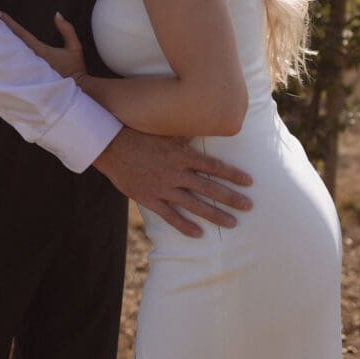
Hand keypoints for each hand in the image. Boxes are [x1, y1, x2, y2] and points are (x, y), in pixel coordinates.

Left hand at [0, 11, 86, 81]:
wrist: (75, 93)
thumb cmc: (75, 70)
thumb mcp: (75, 48)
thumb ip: (67, 30)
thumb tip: (57, 14)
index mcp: (40, 52)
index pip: (21, 34)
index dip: (9, 23)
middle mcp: (31, 61)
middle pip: (11, 44)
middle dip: (0, 32)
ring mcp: (28, 72)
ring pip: (10, 55)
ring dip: (1, 45)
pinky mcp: (27, 80)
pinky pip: (13, 67)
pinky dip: (5, 59)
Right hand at [94, 127, 252, 237]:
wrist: (110, 144)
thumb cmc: (138, 132)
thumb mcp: (164, 129)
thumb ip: (185, 133)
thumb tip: (205, 124)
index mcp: (181, 154)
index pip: (214, 165)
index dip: (233, 174)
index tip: (250, 182)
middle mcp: (175, 172)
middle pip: (209, 188)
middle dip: (231, 198)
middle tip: (249, 206)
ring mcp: (163, 187)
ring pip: (194, 205)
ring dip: (215, 214)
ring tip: (232, 223)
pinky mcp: (149, 198)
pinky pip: (170, 216)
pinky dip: (185, 226)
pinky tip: (199, 234)